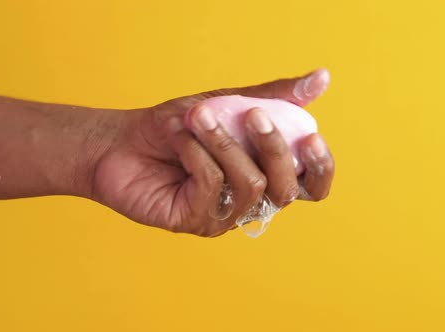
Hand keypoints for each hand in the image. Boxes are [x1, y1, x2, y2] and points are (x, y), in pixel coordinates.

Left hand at [91, 69, 334, 236]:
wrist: (122, 140)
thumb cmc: (179, 125)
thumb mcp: (229, 103)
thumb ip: (275, 96)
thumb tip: (323, 78)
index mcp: (267, 175)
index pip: (311, 187)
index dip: (320, 168)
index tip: (311, 137)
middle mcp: (250, 201)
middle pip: (286, 190)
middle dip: (273, 148)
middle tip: (252, 114)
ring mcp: (224, 215)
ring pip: (250, 185)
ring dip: (226, 144)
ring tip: (199, 118)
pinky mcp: (194, 221)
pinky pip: (211, 186)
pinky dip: (198, 154)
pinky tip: (180, 141)